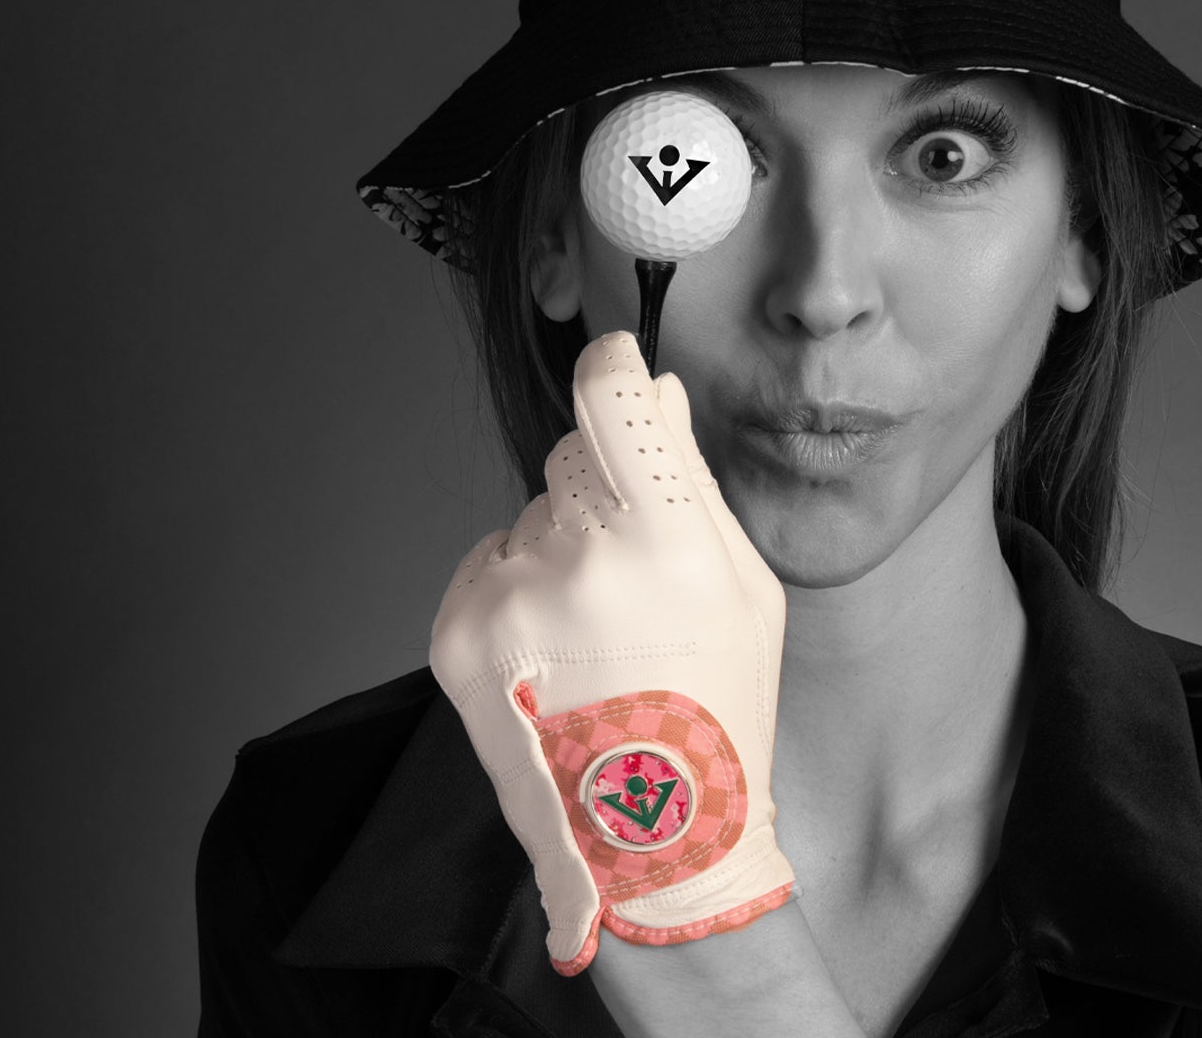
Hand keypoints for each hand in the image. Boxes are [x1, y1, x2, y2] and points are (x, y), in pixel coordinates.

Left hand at [429, 330, 793, 974]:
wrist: (652, 837)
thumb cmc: (714, 715)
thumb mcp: (744, 592)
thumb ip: (693, 483)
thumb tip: (659, 395)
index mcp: (663, 540)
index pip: (612, 398)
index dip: (614, 368)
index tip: (615, 365)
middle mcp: (576, 558)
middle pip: (571, 456)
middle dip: (601, 492)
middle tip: (634, 580)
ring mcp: (508, 597)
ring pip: (530, 517)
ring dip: (557, 552)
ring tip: (596, 640)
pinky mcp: (457, 632)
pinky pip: (488, 562)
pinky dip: (516, 591)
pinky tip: (555, 654)